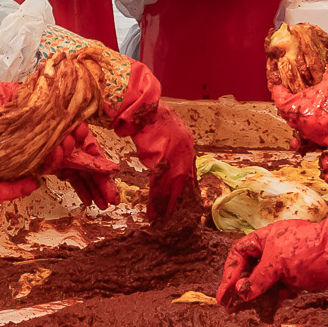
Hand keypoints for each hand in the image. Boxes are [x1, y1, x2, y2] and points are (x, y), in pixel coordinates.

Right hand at [128, 106, 200, 228]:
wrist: (139, 104)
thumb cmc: (146, 119)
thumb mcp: (162, 136)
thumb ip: (166, 152)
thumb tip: (163, 166)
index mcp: (186, 144)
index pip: (188, 174)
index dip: (185, 192)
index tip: (183, 207)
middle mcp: (185, 150)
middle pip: (184, 184)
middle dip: (180, 204)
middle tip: (177, 221)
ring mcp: (175, 153)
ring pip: (174, 188)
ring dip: (168, 206)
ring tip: (164, 222)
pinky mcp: (162, 157)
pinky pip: (161, 185)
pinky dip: (158, 201)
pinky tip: (155, 213)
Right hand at [214, 191, 327, 307]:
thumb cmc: (306, 249)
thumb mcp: (276, 263)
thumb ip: (257, 279)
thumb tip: (242, 293)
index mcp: (263, 239)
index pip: (239, 254)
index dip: (230, 273)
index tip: (225, 292)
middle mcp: (271, 251)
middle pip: (248, 269)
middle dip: (238, 287)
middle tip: (228, 306)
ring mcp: (283, 265)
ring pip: (261, 282)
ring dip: (252, 297)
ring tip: (241, 312)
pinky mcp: (294, 279)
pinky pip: (276, 291)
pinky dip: (270, 301)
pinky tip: (264, 312)